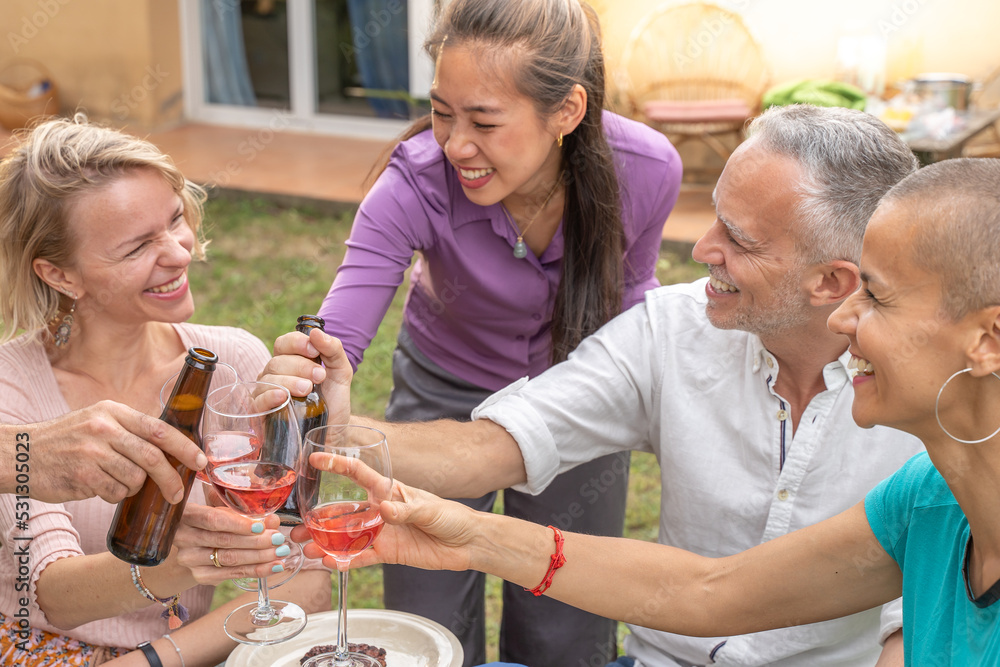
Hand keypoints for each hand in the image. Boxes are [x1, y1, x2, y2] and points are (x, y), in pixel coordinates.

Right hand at [10, 400, 206, 503]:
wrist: (20, 454)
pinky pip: (115, 493)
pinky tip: (100, 487)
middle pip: (153, 458)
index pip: (159, 428)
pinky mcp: (82, 475)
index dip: (184, 447)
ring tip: (117, 482)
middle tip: (177, 495)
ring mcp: (92, 452)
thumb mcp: (99, 420)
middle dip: (171, 480)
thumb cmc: (68, 439)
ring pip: (135, 479)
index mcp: (114, 411)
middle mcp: (105, 428)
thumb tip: (174, 449)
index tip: (200, 461)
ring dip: (133, 488)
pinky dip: (114, 495)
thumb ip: (131, 430)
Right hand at [173, 504, 289, 583]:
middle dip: (255, 541)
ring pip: (229, 559)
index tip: (261, 527)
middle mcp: (183, 537)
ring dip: (259, 557)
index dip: (238, 524)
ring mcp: (189, 558)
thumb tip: (272, 520)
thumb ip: (247, 512)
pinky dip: (256, 570)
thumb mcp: (227, 510)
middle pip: (223, 541)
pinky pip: (232, 574)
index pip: (212, 520)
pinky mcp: (200, 575)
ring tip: (280, 553)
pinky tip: (274, 566)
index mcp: (187, 514)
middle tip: (279, 539)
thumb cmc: (215, 520)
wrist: (196, 544)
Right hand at [259, 328, 352, 423]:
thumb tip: (316, 332)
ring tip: (308, 389)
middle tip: (320, 377)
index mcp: (291, 360)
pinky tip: (283, 397)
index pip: (284, 343)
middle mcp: (275, 374)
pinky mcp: (262, 413)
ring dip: (289, 382)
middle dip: (300, 366)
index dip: (297, 343)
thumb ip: (333, 350)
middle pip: (278, 361)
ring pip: (269, 379)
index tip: (314, 351)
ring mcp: (266, 393)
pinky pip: (259, 400)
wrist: (335, 430)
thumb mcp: (341, 372)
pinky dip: (270, 396)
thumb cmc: (334, 400)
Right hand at [289, 452, 477, 572]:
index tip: (315, 458)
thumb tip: (384, 509)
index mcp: (388, 491)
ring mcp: (381, 532)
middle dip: (318, 519)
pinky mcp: (388, 553)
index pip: (358, 474)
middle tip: (297, 526)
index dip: (337, 464)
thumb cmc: (450, 516)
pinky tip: (329, 564)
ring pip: (346, 537)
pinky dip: (345, 561)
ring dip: (325, 543)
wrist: (466, 543)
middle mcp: (379, 510)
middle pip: (343, 512)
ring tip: (306, 549)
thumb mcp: (429, 509)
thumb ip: (406, 511)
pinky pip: (361, 557)